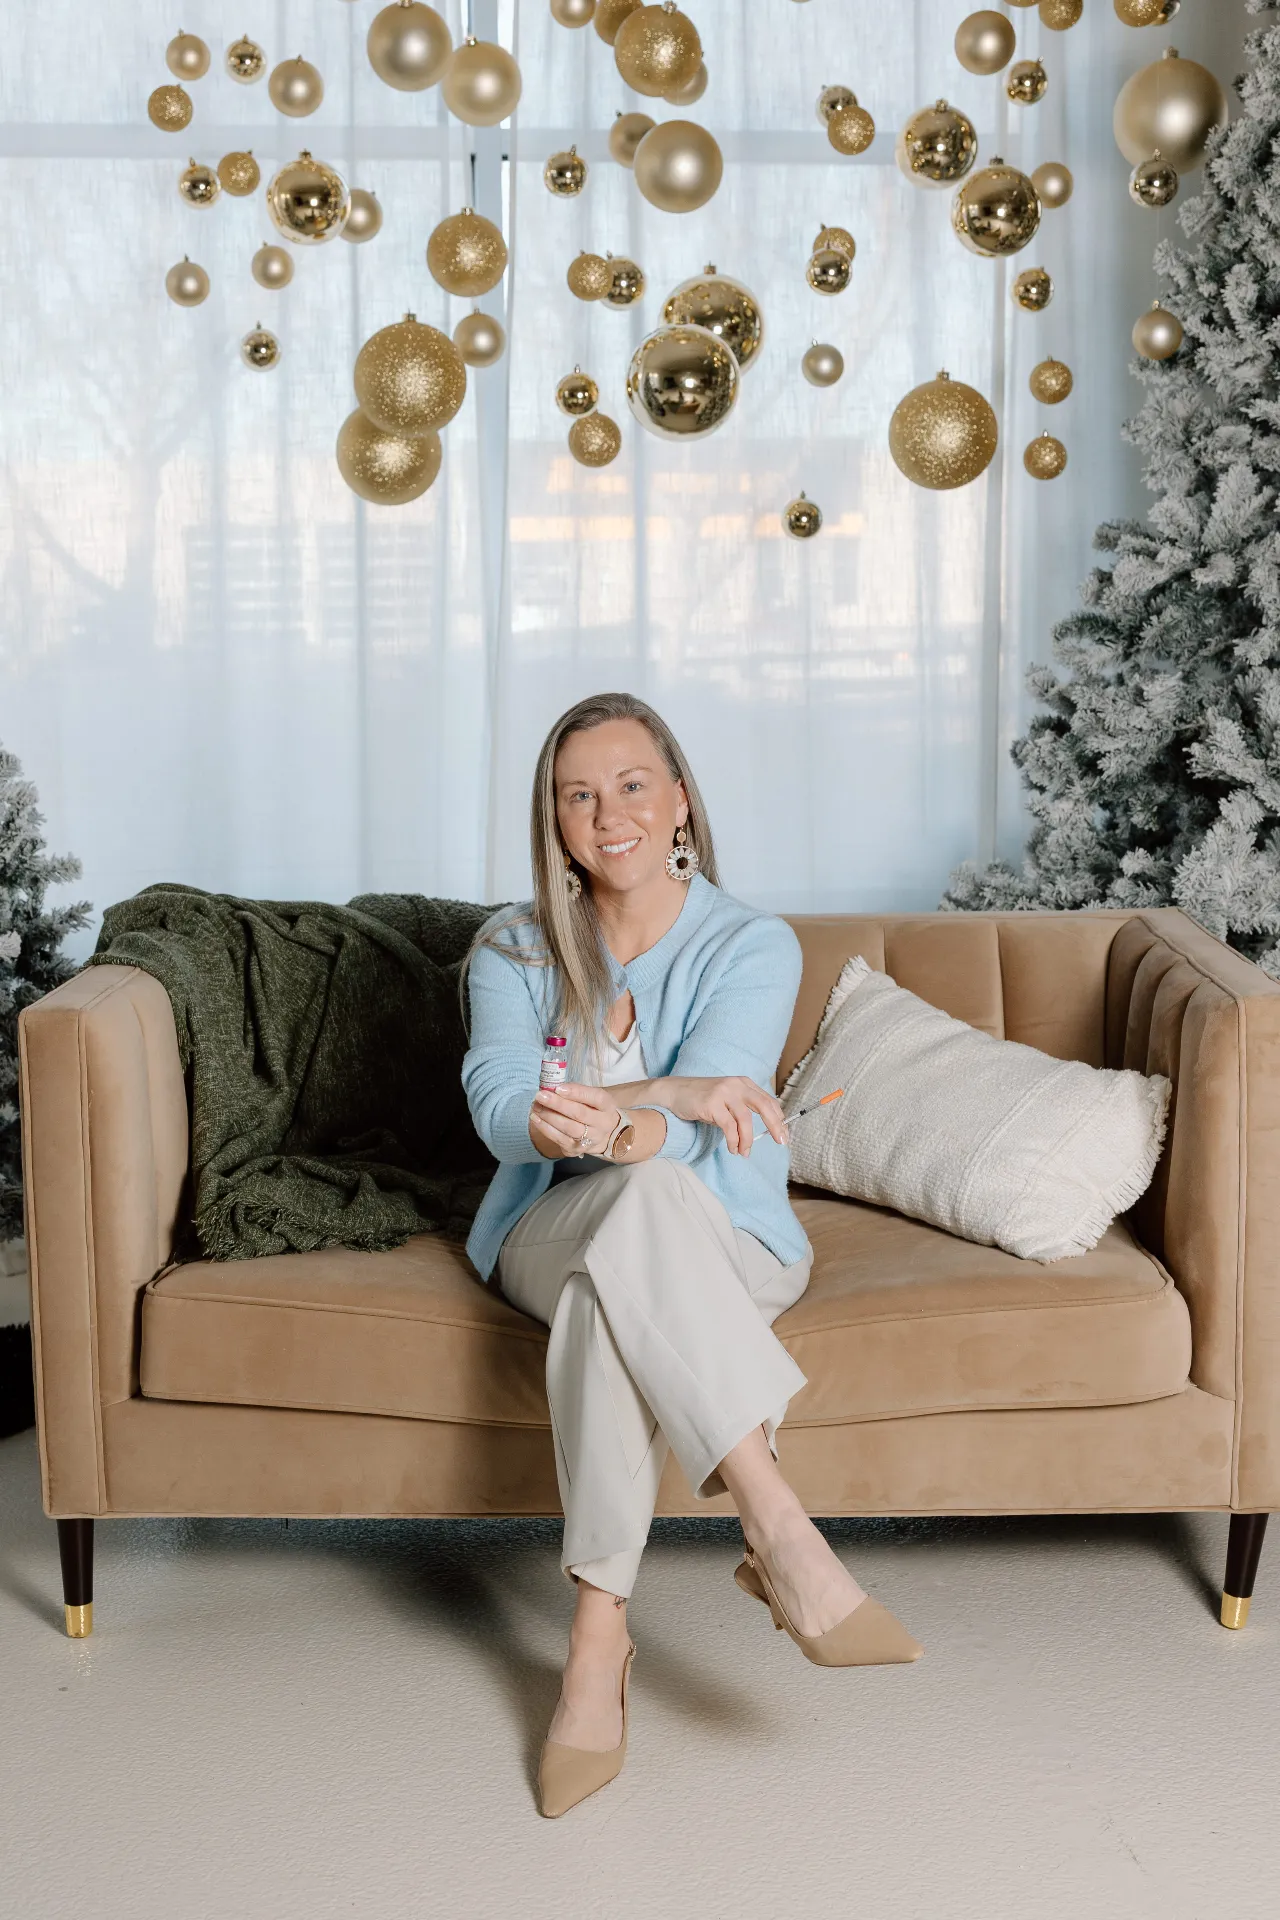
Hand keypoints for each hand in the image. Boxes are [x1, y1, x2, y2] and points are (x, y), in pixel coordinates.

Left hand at [531, 1082, 621, 1158]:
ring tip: (535, 1106)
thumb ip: (577, 1092)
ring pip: (569, 1129)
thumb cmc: (594, 1109)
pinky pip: (560, 1140)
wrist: (605, 1134)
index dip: (576, 1092)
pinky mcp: (578, 1150)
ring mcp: (591, 1139)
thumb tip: (552, 1088)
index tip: (558, 1088)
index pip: (595, 1097)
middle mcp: (602, 1124)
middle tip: (540, 1096)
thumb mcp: (593, 1098)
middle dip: (557, 1104)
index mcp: (607, 1106)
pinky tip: (536, 1119)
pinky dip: (546, 1129)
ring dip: (549, 1117)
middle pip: (579, 1114)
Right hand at [657, 1076, 787, 1156]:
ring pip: (745, 1119)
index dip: (779, 1118)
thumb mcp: (727, 1099)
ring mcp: (723, 1093)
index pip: (768, 1100)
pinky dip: (733, 1141)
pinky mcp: (711, 1104)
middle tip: (781, 1142)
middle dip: (775, 1126)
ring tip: (745, 1153)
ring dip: (748, 1140)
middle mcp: (736, 1085)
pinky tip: (733, 1149)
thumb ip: (743, 1109)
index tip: (784, 1134)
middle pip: (764, 1106)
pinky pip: (729, 1127)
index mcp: (744, 1083)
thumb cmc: (702, 1099)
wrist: (674, 1092)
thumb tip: (764, 1129)